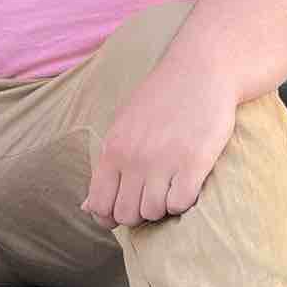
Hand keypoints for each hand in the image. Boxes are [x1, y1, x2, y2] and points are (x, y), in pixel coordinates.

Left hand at [81, 63, 237, 229]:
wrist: (200, 70)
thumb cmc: (161, 99)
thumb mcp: (123, 126)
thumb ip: (107, 168)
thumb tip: (86, 208)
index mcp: (113, 149)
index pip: (99, 205)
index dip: (110, 216)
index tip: (126, 206)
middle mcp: (134, 158)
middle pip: (126, 215)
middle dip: (138, 212)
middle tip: (152, 194)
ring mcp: (163, 161)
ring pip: (153, 212)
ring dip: (162, 206)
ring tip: (171, 185)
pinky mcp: (194, 162)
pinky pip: (180, 204)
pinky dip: (183, 201)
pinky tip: (187, 182)